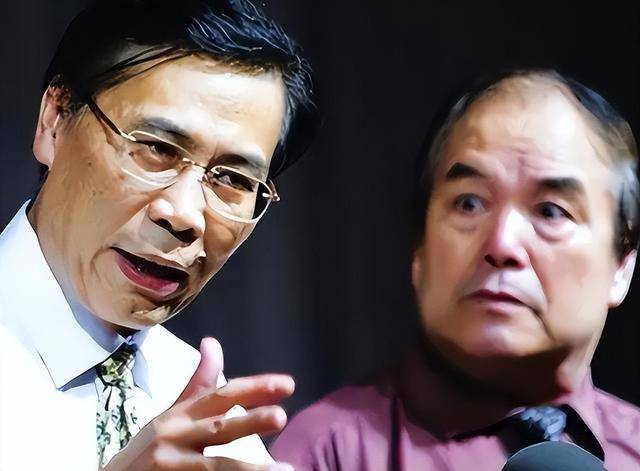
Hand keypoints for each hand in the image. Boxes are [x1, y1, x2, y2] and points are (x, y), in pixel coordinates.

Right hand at [104, 337, 294, 470]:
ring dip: (250, 470)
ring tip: (285, 470)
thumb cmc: (150, 447)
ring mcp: (170, 468)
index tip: (288, 384)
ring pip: (214, 468)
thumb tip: (213, 341)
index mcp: (180, 415)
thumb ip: (198, 384)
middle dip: (249, 421)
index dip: (254, 388)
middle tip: (281, 417)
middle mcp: (175, 438)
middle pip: (217, 429)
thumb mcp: (172, 414)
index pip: (221, 395)